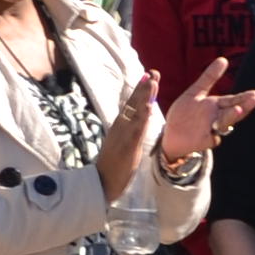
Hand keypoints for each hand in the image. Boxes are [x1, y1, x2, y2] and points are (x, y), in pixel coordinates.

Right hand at [95, 82, 158, 201]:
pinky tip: (148, 106)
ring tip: (152, 81)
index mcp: (119, 127)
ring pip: (135, 112)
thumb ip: (129, 131)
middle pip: (132, 104)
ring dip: (144, 96)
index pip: (131, 105)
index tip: (148, 76)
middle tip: (153, 72)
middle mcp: (120, 127)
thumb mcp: (122, 144)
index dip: (140, 90)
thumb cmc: (112, 165)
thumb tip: (137, 118)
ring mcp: (123, 136)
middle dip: (143, 88)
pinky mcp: (127, 146)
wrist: (101, 182)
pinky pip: (136, 130)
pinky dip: (142, 117)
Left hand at [160, 54, 254, 159]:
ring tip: (237, 109)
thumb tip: (224, 59)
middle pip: (233, 111)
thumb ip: (209, 77)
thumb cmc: (185, 113)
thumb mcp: (195, 92)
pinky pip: (213, 139)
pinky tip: (213, 134)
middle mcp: (217, 117)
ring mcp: (212, 130)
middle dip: (244, 106)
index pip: (232, 100)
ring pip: (225, 123)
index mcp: (216, 106)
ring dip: (231, 116)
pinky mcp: (205, 142)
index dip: (244, 97)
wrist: (171, 133)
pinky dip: (214, 136)